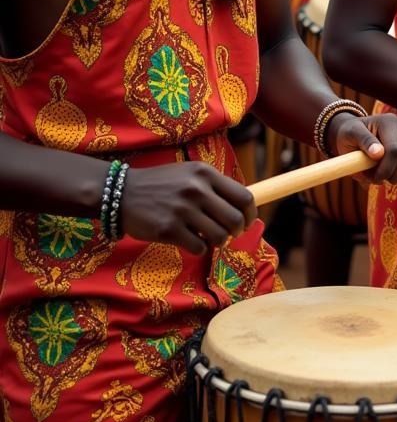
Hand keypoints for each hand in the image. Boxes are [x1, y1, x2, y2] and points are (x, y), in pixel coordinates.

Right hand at [120, 162, 256, 255]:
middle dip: (237, 231)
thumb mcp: (191, 174)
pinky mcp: (168, 230)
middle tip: (231, 234)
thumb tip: (243, 205)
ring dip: (218, 241)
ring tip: (210, 237)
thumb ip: (215, 186)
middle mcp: (197, 190)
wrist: (122, 193)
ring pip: (219, 236)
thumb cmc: (162, 184)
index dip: (251, 213)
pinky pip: (199, 247)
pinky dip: (200, 247)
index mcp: (206, 174)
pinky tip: (192, 241)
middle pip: (235, 219)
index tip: (248, 221)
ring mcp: (182, 210)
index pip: (244, 197)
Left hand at [328, 112, 396, 184]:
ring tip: (384, 177)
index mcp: (387, 121)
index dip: (387, 168)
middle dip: (394, 173)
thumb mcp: (351, 135)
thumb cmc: (350, 134)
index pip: (394, 149)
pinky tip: (393, 174)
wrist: (355, 132)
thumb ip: (364, 141)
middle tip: (377, 180)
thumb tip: (378, 154)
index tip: (374, 178)